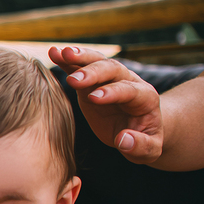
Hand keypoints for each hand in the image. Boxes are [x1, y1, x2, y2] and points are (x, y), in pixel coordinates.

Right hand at [49, 46, 162, 163]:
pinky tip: (54, 53)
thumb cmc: (144, 140)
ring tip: (61, 54)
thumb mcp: (149, 150)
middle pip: (113, 70)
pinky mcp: (93, 81)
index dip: (112, 92)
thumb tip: (123, 140)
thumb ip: (140, 146)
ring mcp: (109, 79)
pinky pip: (81, 66)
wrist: (139, 127)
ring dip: (79, 57)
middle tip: (73, 81)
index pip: (129, 90)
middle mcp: (128, 82)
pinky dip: (68, 60)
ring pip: (97, 61)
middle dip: (93, 73)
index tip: (94, 98)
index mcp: (144, 98)